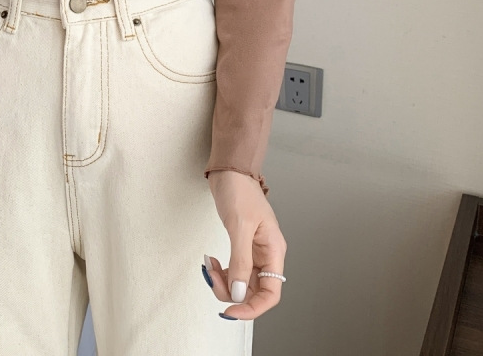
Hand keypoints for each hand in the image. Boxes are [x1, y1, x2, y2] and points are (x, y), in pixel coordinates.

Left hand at [204, 170, 286, 319]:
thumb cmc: (239, 190)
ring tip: (209, 267)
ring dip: (223, 281)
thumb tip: (238, 292)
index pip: (270, 293)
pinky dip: (220, 271)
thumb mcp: (239, 225)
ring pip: (240, 282)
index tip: (231, 312)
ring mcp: (253, 251)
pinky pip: (233, 270)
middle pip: (252, 290)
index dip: (252, 307)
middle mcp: (266, 254)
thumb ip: (240, 260)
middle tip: (211, 277)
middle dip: (230, 290)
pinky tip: (211, 261)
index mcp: (273, 251)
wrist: (229, 170)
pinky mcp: (240, 246)